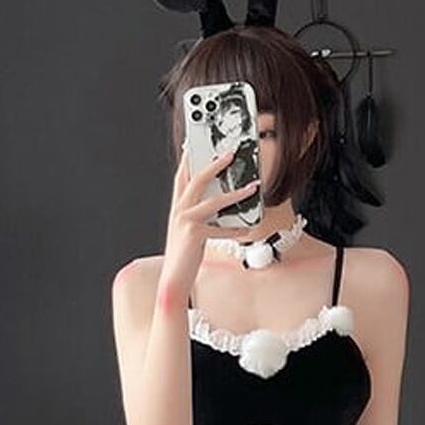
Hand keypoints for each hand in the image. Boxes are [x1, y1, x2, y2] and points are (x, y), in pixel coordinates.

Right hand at [159, 142, 261, 295]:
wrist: (173, 280)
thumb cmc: (184, 257)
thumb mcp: (190, 231)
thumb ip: (200, 215)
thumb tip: (221, 203)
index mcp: (177, 208)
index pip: (182, 177)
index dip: (189, 158)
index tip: (196, 144)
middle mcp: (179, 211)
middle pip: (197, 179)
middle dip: (215, 164)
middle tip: (231, 153)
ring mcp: (185, 221)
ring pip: (214, 201)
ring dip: (236, 194)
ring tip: (252, 187)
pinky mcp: (194, 235)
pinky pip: (221, 229)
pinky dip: (236, 230)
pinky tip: (247, 228)